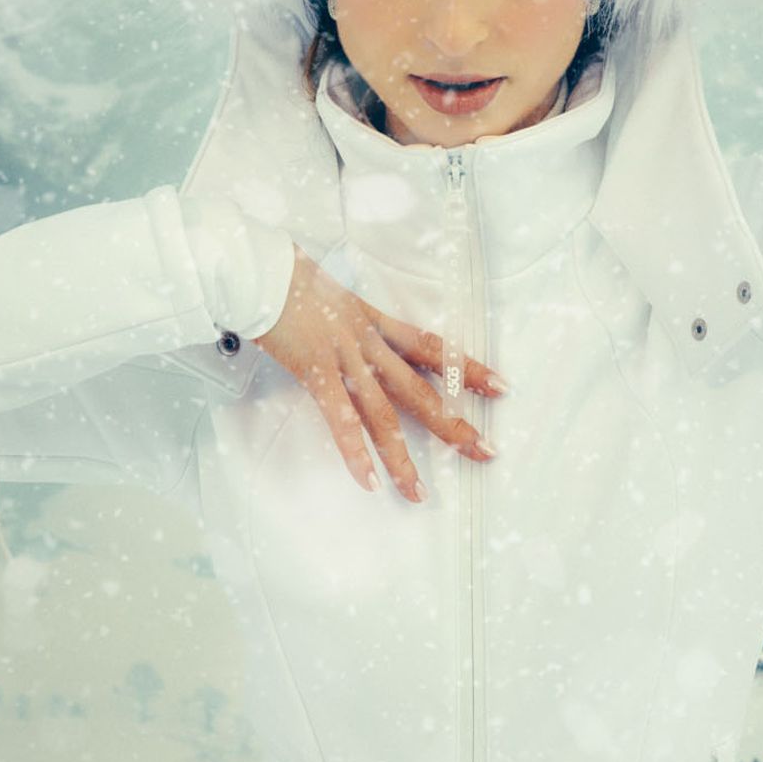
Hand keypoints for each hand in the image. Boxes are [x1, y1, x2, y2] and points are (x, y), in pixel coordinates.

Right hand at [252, 246, 504, 502]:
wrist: (261, 268)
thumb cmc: (287, 279)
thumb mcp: (330, 296)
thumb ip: (346, 320)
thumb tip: (350, 336)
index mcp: (374, 321)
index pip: (432, 348)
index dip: (468, 368)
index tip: (501, 385)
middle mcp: (369, 341)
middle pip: (420, 389)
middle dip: (453, 424)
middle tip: (485, 451)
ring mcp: (345, 357)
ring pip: (383, 415)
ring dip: (401, 458)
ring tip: (418, 493)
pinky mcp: (316, 371)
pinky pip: (340, 418)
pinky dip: (354, 451)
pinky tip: (367, 480)